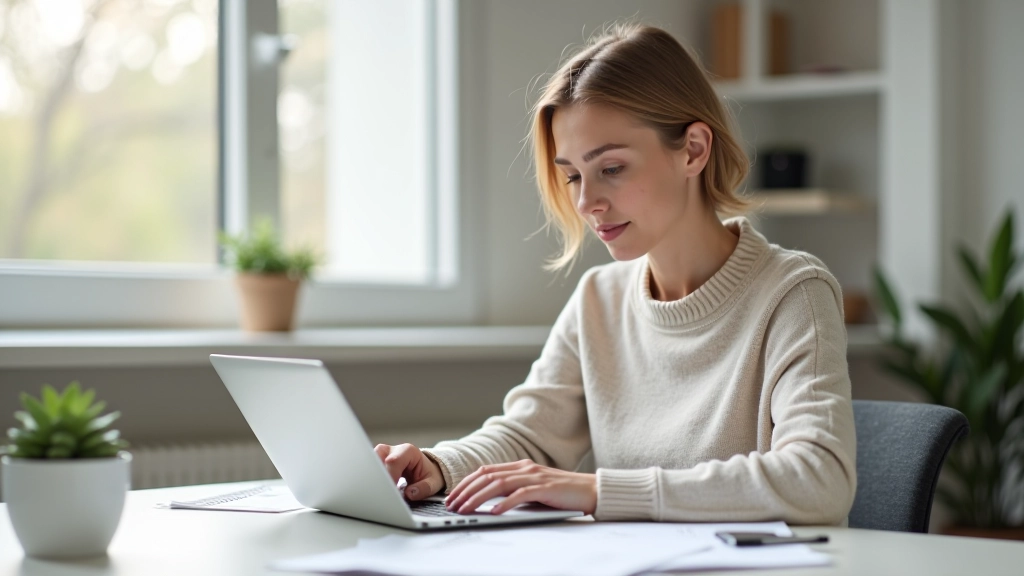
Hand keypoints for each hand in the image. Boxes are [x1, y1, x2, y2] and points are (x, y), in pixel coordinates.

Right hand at [373, 443, 444, 500]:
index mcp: (408, 451)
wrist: (427, 470)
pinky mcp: (378, 462)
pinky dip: (370, 477)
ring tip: (378, 490)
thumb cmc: (429, 475)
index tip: (390, 492)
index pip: (394, 461)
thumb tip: (410, 493)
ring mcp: (384, 455)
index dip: (390, 477)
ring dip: (372, 476)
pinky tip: (374, 488)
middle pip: (377, 456)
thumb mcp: (433, 483)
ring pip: (370, 460)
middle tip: (381, 491)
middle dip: (377, 475)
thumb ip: (424, 488)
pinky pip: (369, 467)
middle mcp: (394, 450)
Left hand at [444, 459, 595, 514]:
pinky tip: (493, 512)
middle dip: (466, 490)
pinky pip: (519, 494)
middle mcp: (525, 468)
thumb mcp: (534, 489)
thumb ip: (514, 491)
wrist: (591, 491)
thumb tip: (489, 502)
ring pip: (498, 484)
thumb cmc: (562, 493)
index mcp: (520, 466)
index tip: (453, 496)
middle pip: (487, 476)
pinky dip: (504, 503)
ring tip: (465, 509)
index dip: (466, 482)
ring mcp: (535, 476)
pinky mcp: (545, 488)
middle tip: (452, 505)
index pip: (485, 471)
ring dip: (478, 497)